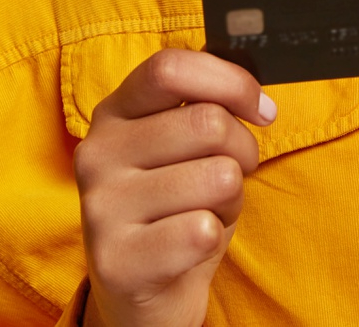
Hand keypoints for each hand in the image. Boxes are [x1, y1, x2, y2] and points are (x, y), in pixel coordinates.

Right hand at [75, 49, 275, 326]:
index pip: (170, 68)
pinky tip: (188, 246)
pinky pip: (203, 230)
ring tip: (203, 213)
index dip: (230, 82)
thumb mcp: (184, 148)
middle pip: (208, 123)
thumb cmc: (175, 206)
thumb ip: (207, 108)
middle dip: (244, 150)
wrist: (141, 290)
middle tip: (231, 176)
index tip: (260, 110)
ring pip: (219, 177)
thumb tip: (260, 103)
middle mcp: (97, 154)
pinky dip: (214, 238)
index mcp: (114, 113)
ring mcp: (101, 208)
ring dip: (230, 200)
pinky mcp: (115, 262)